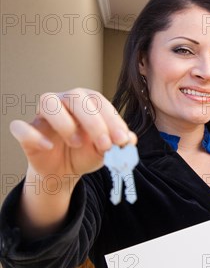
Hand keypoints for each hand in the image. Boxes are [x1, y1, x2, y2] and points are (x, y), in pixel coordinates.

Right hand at [9, 88, 136, 178]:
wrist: (64, 171)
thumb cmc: (86, 152)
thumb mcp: (106, 150)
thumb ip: (119, 143)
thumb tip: (131, 140)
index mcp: (87, 102)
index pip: (100, 102)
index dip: (112, 120)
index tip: (122, 140)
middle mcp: (65, 101)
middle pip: (76, 97)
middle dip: (94, 122)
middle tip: (105, 145)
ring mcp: (43, 115)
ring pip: (48, 101)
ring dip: (65, 122)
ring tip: (76, 143)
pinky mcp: (26, 131)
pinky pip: (21, 126)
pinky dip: (32, 135)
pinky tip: (48, 146)